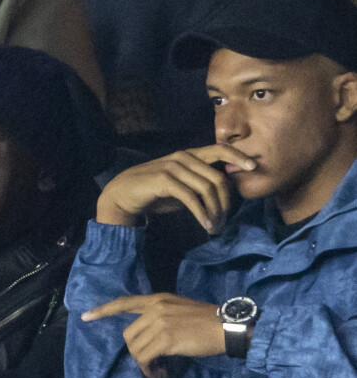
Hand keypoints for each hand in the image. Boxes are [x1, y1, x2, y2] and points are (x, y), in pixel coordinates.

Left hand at [82, 293, 223, 377]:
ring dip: (142, 364)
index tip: (86, 317)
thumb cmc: (205, 319)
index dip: (103, 310)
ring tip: (156, 370)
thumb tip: (148, 334)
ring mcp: (159, 323)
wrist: (225, 326)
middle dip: (134, 351)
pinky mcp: (166, 340)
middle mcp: (154, 308)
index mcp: (156, 299)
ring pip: (135, 348)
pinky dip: (149, 370)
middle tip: (149, 362)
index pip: (124, 303)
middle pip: (128, 334)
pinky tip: (159, 373)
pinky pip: (145, 358)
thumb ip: (159, 315)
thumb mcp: (178, 308)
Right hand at [96, 144, 255, 231]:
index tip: (254, 168)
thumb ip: (200, 185)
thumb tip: (225, 192)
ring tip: (214, 227)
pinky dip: (202, 213)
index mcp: (189, 155)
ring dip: (215, 212)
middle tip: (224, 222)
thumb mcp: (182, 187)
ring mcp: (173, 167)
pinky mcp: (165, 181)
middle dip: (226, 203)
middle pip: (218, 178)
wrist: (123, 195)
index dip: (239, 157)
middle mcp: (183, 157)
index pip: (220, 150)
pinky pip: (192, 198)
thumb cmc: (154, 192)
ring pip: (207, 188)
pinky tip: (205, 225)